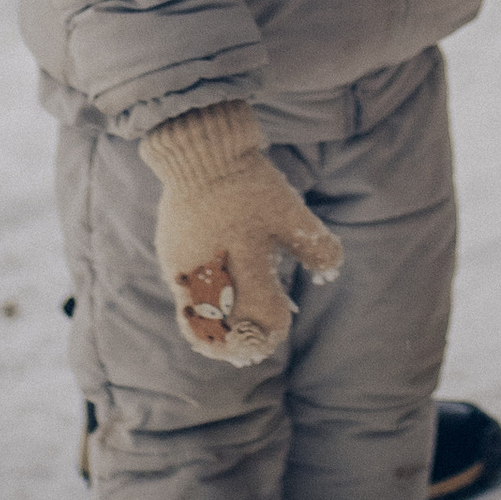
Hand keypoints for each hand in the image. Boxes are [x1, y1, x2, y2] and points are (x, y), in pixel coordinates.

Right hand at [140, 107, 342, 365]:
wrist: (201, 155)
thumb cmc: (250, 185)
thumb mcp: (290, 212)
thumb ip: (314, 244)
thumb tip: (329, 272)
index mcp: (246, 263)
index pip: (262, 318)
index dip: (274, 328)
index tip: (282, 322)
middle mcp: (212, 274)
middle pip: (224, 330)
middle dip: (240, 342)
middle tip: (253, 344)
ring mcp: (186, 270)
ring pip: (198, 321)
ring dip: (215, 333)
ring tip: (228, 336)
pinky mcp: (171, 261)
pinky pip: (184, 298)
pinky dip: (199, 309)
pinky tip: (213, 300)